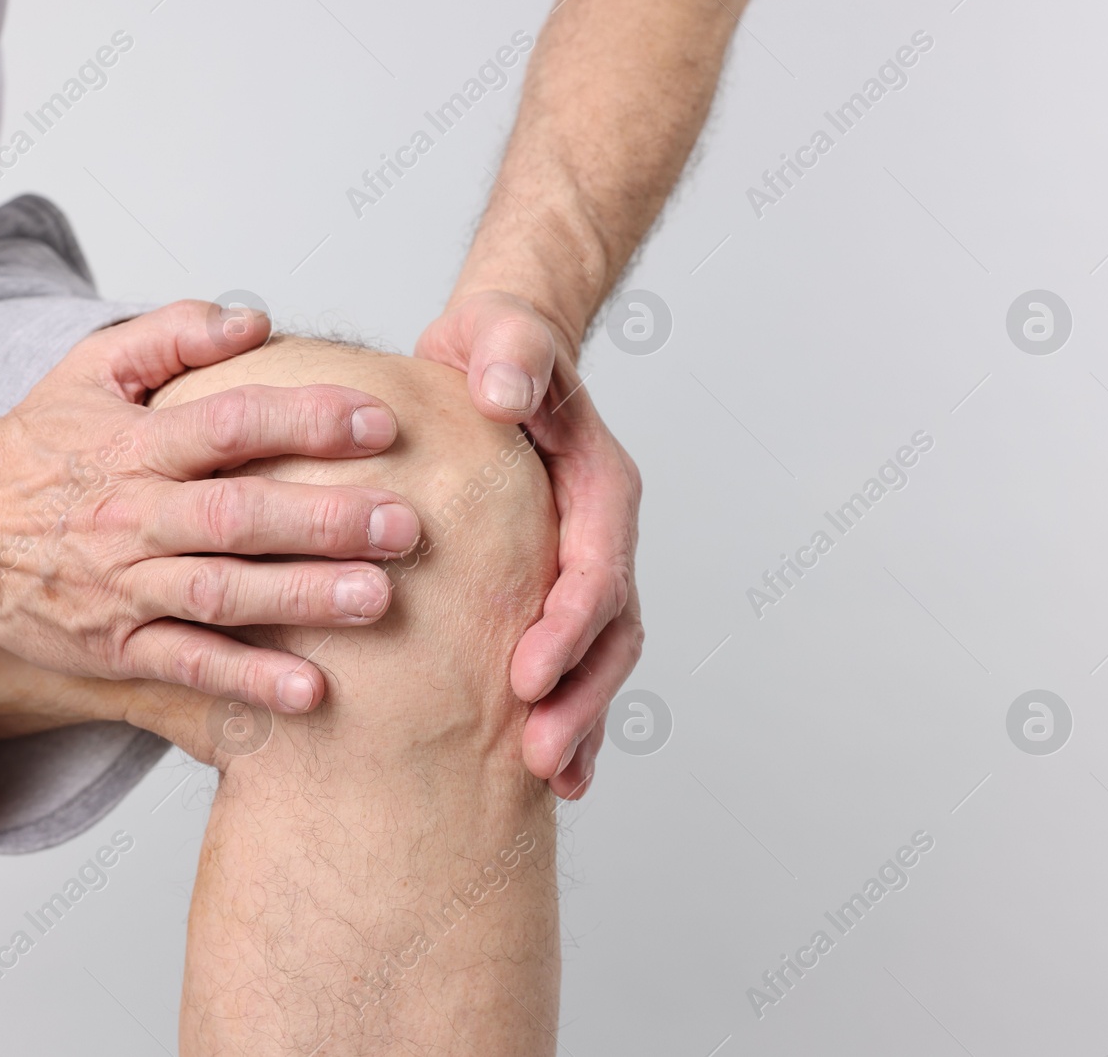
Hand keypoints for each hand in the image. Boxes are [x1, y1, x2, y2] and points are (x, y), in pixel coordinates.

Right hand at [0, 299, 420, 713]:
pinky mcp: (116, 645)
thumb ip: (173, 335)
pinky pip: (188, 665)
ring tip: (378, 601)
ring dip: (302, 599)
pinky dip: (248, 679)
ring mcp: (125, 586)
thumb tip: (257, 318)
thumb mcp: (88, 370)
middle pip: (240, 516)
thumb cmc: (31, 451)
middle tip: (405, 524)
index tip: (378, 421)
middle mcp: (135, 516)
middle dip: (327, 520)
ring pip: (223, 593)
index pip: (231, 423)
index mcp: (136, 445)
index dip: (306, 420)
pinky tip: (311, 691)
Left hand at [416, 291, 641, 799]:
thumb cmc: (496, 345)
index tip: (525, 676)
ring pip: (599, 659)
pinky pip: (574, 662)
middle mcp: (602, 534)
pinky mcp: (552, 588)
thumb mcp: (498, 330)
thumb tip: (505, 391)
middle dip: (581, 697)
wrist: (497, 356)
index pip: (597, 568)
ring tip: (547, 777)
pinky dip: (572, 715)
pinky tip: (552, 774)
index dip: (567, 627)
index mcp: (600, 486)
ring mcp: (583, 566)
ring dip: (580, 720)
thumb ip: (511, 352)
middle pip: (610, 632)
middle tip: (537, 754)